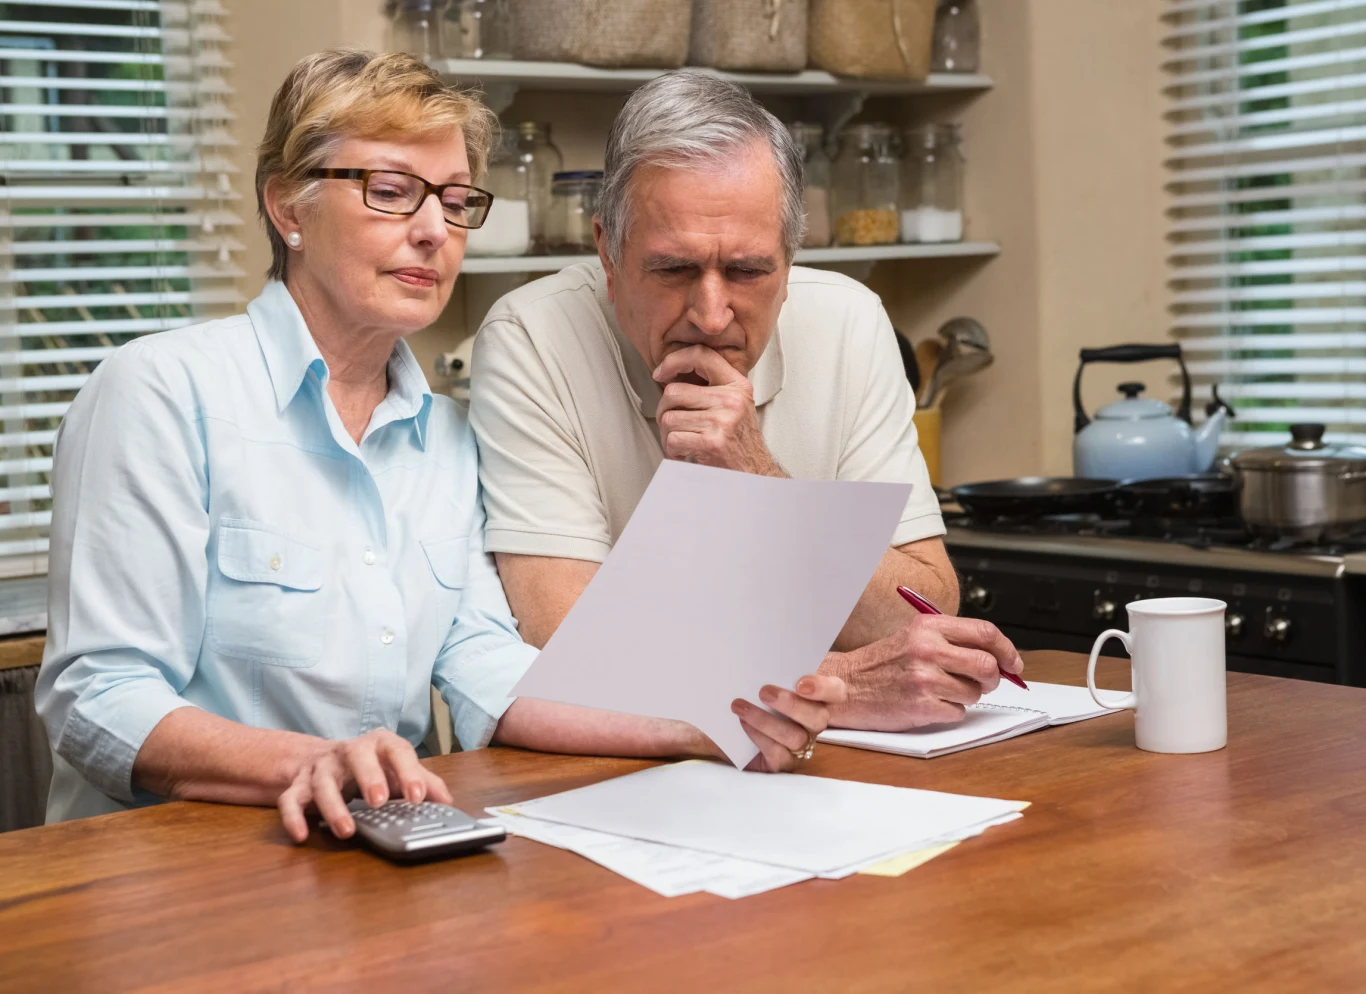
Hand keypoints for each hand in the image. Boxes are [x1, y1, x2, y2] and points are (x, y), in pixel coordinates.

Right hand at [277, 729, 453, 842]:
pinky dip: (293, 817)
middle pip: (357, 756)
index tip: (417, 797)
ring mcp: (321, 768)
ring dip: (333, 807)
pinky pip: (291, 800)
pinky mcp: (298, 785)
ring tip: (346, 830)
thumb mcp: (398, 771)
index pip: (396, 750)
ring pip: (323, 782)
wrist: (323, 760)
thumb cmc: (370, 767)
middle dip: (369, 777)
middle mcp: (348, 752)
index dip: (408, 772)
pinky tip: (302, 834)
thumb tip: (448, 803)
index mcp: (379, 745)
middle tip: (378, 802)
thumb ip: (425, 783)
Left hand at [653, 345, 783, 475]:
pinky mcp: (712, 441)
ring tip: (682, 442)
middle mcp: (732, 399)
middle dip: (664, 412)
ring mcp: (722, 420)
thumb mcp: (734, 406)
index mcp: (737, 385)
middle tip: (672, 426)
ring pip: (669, 418)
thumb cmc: (739, 443)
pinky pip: (673, 439)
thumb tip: (672, 374)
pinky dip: (673, 451)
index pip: (700, 355)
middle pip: (673, 392)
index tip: (660, 374)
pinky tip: (685, 454)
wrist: (754, 474)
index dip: (674, 360)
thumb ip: (711, 387)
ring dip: (668, 435)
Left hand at [730, 674, 845, 771]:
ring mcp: (801, 746)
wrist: (733, 733)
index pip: (836, 692)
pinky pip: (778, 754)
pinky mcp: (783, 763)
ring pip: (795, 737)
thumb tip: (758, 656)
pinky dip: (758, 737)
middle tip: (764, 691)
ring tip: (740, 707)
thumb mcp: (765, 681)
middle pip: (819, 718)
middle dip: (791, 705)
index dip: (824, 688)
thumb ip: (773, 671)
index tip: (800, 683)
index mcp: (817, 699)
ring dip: (765, 721)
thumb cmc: (755, 699)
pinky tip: (743, 724)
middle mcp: (813, 723)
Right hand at [827, 615, 1024, 730]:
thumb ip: (953, 642)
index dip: (1007, 650)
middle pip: (987, 665)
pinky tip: (929, 704)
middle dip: (992, 678)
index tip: (1013, 663)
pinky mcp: (922, 706)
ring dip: (966, 697)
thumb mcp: (915, 637)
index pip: (985, 633)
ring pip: (974, 693)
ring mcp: (925, 678)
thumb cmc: (882, 664)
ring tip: (941, 691)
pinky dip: (949, 711)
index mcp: (929, 627)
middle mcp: (928, 649)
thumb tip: (999, 658)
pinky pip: (958, 713)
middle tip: (983, 683)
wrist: (846, 685)